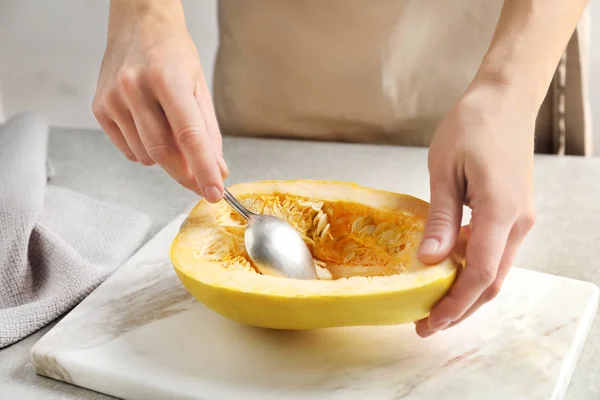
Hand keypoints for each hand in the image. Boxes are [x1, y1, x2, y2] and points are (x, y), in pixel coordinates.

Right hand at [92, 0, 227, 201]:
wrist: (139, 25)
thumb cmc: (173, 55)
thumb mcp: (199, 87)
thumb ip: (209, 132)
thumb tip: (217, 170)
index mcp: (166, 79)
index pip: (189, 136)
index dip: (203, 170)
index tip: (214, 193)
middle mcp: (134, 87)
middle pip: (164, 153)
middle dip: (186, 174)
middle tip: (202, 181)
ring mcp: (112, 98)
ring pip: (147, 156)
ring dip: (166, 158)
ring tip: (170, 130)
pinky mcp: (99, 109)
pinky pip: (129, 151)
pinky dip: (146, 151)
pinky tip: (150, 127)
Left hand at [416, 81, 536, 336]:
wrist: (503, 100)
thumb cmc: (472, 126)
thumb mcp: (445, 171)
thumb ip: (441, 219)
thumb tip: (430, 261)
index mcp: (500, 213)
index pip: (479, 275)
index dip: (455, 305)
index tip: (429, 322)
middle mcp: (517, 223)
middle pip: (491, 282)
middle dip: (460, 308)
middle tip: (426, 324)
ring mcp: (519, 219)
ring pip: (495, 270)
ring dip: (466, 291)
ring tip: (432, 303)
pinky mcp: (513, 213)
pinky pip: (494, 251)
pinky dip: (472, 268)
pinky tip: (446, 270)